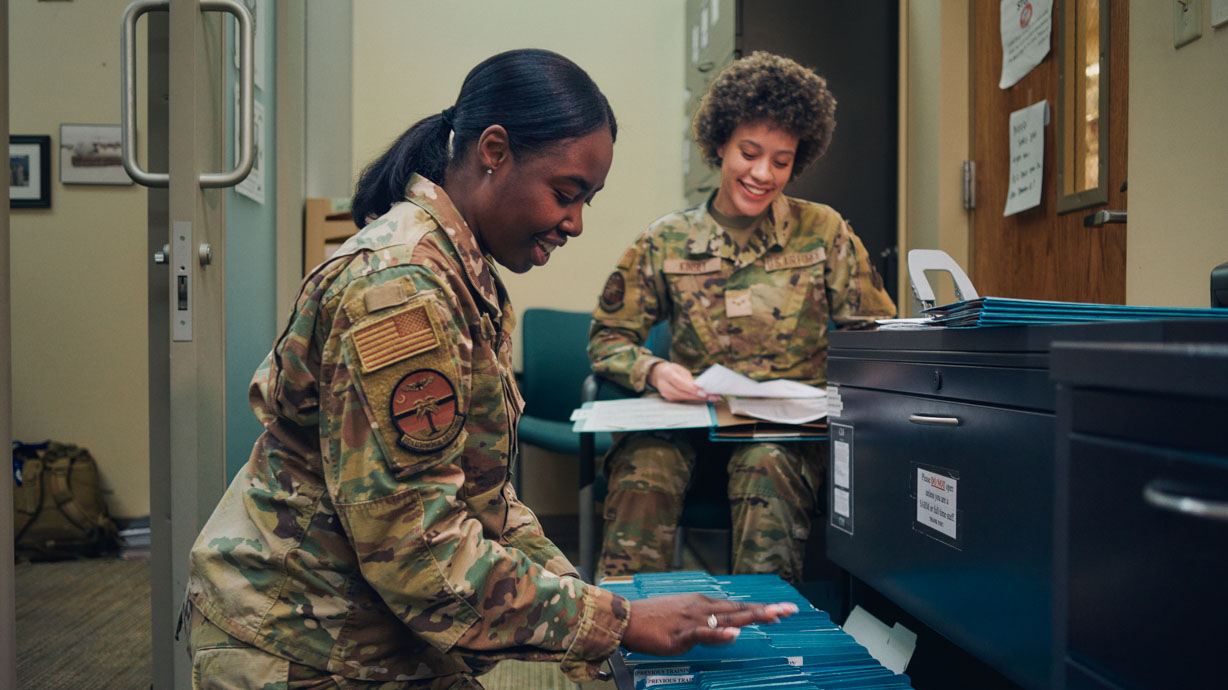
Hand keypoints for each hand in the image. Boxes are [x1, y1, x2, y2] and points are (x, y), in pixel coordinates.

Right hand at [621, 594, 797, 656]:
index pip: (737, 606)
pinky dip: (719, 632)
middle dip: (766, 610)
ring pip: (727, 617)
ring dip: (751, 617)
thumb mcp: (683, 616)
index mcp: (702, 604)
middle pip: (739, 609)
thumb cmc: (652, 618)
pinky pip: (704, 633)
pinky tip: (734, 633)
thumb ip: (707, 625)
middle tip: (789, 610)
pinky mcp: (681, 633)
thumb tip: (729, 631)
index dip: (760, 608)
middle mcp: (701, 608)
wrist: (626, 617)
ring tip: (773, 617)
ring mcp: (692, 619)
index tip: (782, 609)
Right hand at [649, 362, 717, 401]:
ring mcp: (666, 393)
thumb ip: (688, 379)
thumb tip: (699, 388)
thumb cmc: (672, 370)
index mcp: (667, 373)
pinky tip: (703, 398)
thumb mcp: (680, 369)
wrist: (659, 374)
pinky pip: (683, 399)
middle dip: (699, 396)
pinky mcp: (669, 398)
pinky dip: (693, 399)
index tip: (704, 393)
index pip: (681, 384)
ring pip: (684, 398)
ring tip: (712, 398)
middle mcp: (664, 385)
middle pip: (683, 393)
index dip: (692, 389)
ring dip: (698, 399)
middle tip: (713, 397)